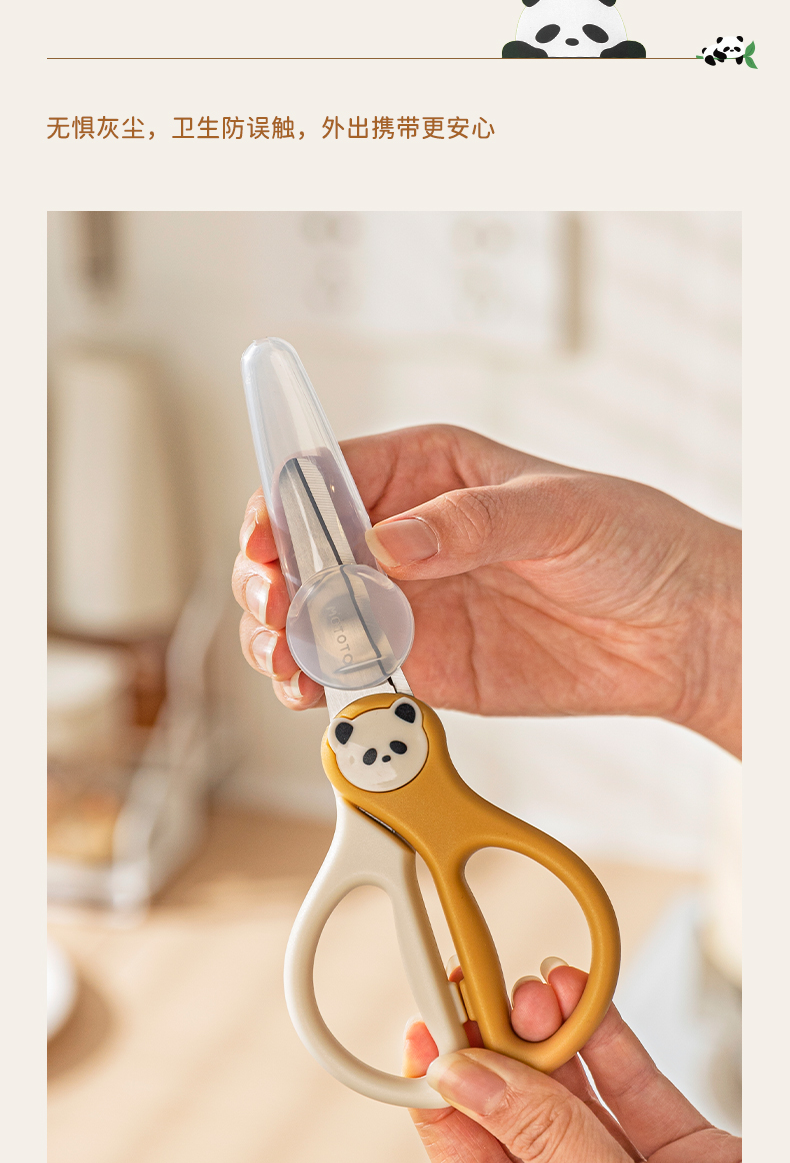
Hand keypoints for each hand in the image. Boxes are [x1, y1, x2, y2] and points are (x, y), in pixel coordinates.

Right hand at [233, 425, 739, 752]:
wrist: (680, 632)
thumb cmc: (634, 541)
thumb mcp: (560, 509)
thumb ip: (470, 523)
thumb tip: (390, 543)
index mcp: (426, 470)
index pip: (325, 476)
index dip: (284, 507)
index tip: (269, 540)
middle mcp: (402, 534)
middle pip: (299, 550)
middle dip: (270, 579)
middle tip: (278, 609)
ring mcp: (406, 602)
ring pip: (309, 615)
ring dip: (281, 638)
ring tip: (289, 663)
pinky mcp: (422, 664)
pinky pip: (349, 673)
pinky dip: (320, 685)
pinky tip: (317, 692)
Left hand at [404, 962, 741, 1162]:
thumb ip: (550, 1144)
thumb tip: (468, 1079)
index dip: (446, 1105)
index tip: (425, 1039)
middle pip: (522, 1129)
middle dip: (499, 1056)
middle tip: (474, 992)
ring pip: (577, 1100)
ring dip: (549, 1038)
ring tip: (527, 986)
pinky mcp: (689, 1156)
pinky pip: (633, 1089)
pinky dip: (607, 1040)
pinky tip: (575, 996)